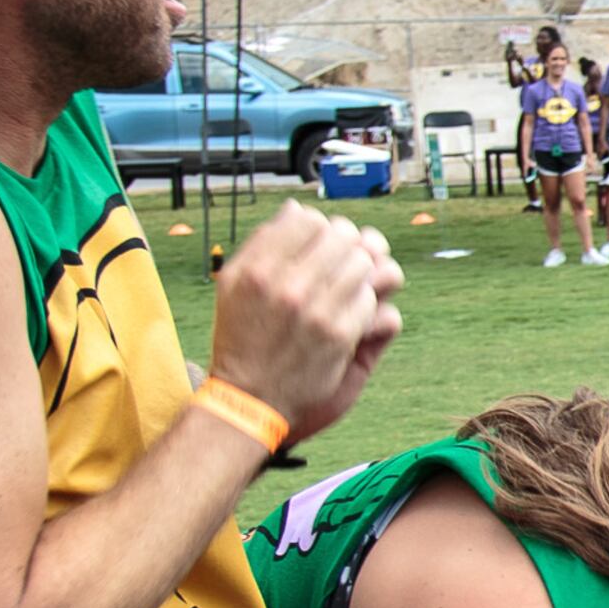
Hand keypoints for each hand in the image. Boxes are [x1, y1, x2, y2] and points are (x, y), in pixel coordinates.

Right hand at [208, 200, 403, 439]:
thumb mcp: (234, 285)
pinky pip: (374, 303)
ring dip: (365, 277)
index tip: (321, 246)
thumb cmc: (243, 338)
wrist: (249, 398)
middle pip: (343, 238)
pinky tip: (355, 319)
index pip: (307, 219)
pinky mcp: (339, 337)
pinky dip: (370, 309)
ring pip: (365, 267)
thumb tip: (297, 209)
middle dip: (350, 249)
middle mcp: (284, 285)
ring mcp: (314, 311)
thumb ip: (264, 245)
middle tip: (346, 266)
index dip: (321, 229)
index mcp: (256, 267)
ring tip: (353, 290)